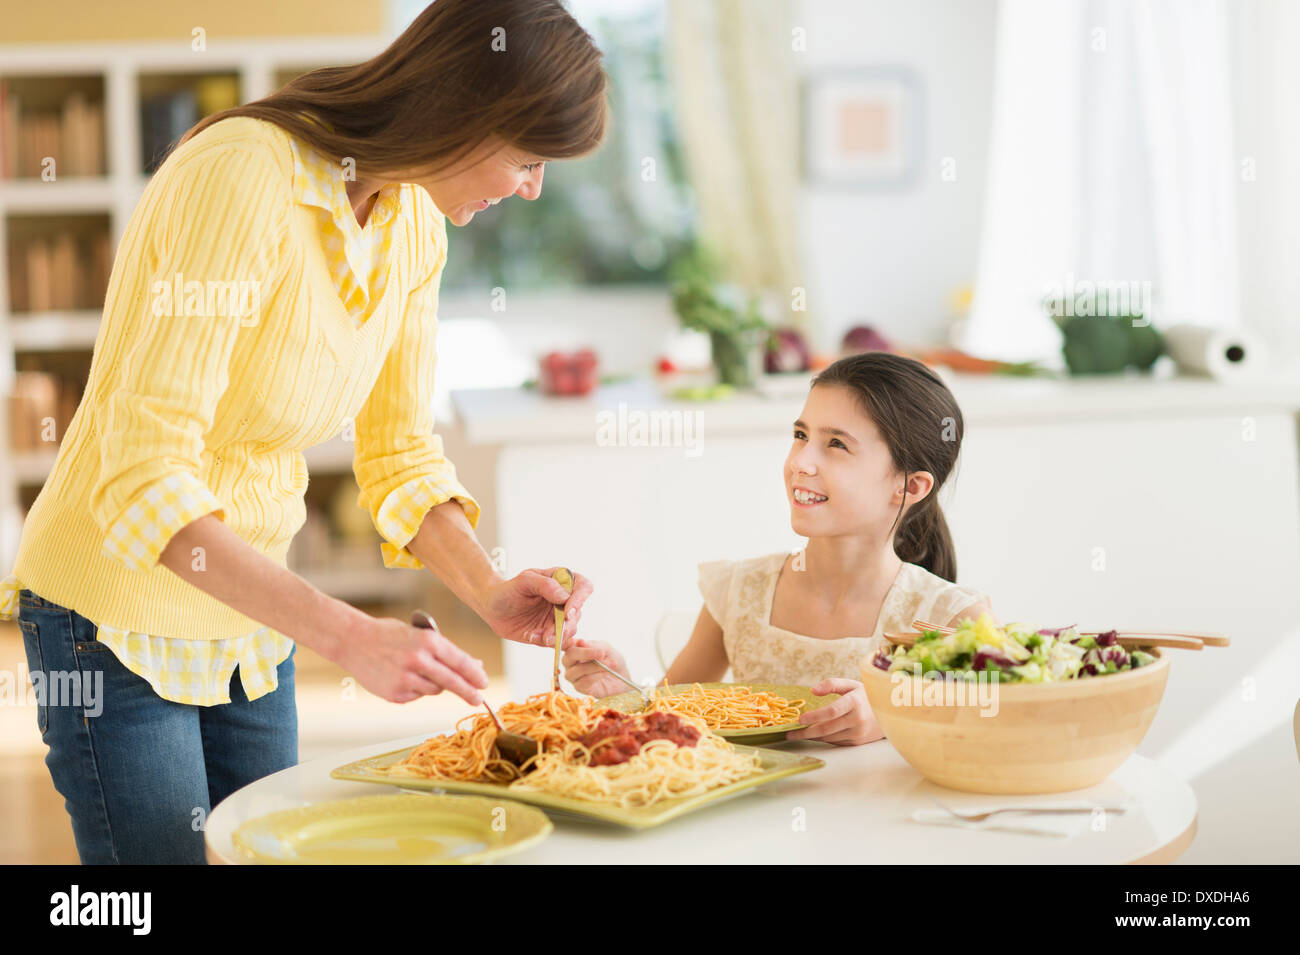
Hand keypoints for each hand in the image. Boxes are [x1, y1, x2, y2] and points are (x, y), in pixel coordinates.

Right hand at [335, 613, 488, 704]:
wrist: (353, 640)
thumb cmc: (390, 635)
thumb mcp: (420, 635)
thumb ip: (444, 652)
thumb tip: (473, 666)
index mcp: (428, 641)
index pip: (460, 662)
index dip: (475, 674)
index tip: (484, 683)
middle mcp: (418, 660)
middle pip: (453, 682)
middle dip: (469, 692)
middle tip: (479, 700)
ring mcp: (406, 678)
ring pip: (434, 690)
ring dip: (435, 685)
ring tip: (419, 671)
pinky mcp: (395, 693)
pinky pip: (416, 695)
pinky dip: (415, 689)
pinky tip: (402, 676)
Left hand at [479, 567, 593, 647]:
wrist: (492, 608)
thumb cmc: (507, 589)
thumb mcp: (523, 581)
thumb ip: (545, 585)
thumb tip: (565, 596)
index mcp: (562, 581)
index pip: (584, 587)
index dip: (580, 600)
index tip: (567, 613)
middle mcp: (565, 600)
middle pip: (578, 614)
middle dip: (564, 627)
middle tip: (548, 635)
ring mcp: (558, 617)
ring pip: (570, 630)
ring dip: (555, 637)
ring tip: (534, 635)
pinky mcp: (551, 632)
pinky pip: (557, 642)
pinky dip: (545, 642)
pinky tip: (530, 636)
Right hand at [562, 639, 633, 697]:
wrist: (622, 677)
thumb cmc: (612, 660)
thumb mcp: (606, 648)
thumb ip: (593, 645)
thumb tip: (580, 642)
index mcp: (576, 650)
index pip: (565, 645)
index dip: (567, 643)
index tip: (575, 641)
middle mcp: (571, 663)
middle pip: (568, 657)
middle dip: (584, 653)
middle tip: (601, 653)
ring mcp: (574, 677)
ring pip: (577, 670)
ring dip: (594, 667)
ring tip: (609, 665)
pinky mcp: (580, 688)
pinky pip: (583, 682)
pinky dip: (595, 676)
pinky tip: (605, 673)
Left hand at [785, 678, 883, 745]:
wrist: (891, 713)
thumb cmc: (867, 696)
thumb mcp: (851, 685)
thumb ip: (831, 684)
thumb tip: (813, 689)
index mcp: (855, 702)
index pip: (831, 711)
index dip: (814, 716)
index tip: (799, 720)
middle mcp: (857, 719)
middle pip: (827, 728)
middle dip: (805, 732)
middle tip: (789, 733)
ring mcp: (858, 733)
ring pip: (829, 737)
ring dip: (812, 737)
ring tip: (797, 734)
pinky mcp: (857, 742)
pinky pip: (836, 741)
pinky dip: (823, 739)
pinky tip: (813, 735)